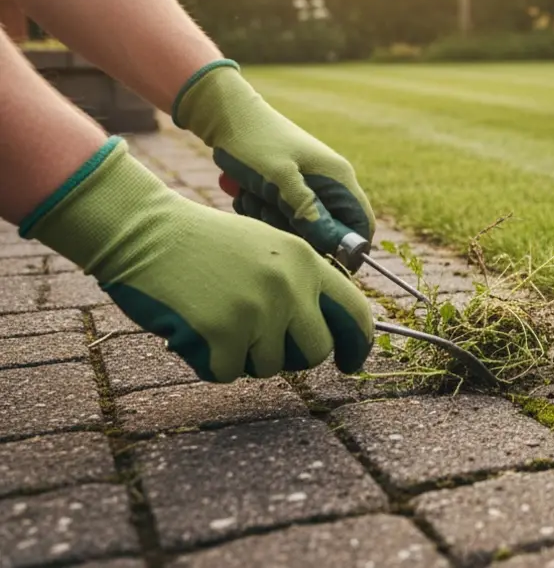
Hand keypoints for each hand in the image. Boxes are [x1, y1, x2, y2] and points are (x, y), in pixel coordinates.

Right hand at [21, 137, 373, 382]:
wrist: (144, 231)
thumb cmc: (203, 243)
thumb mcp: (267, 248)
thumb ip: (300, 283)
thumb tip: (329, 332)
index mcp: (305, 262)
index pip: (355, 312)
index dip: (358, 345)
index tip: (351, 363)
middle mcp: (289, 286)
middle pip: (315, 351)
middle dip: (291, 356)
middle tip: (257, 342)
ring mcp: (257, 310)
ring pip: (267, 366)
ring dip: (241, 354)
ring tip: (214, 316)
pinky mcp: (222, 334)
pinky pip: (227, 372)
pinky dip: (208, 359)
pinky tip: (192, 327)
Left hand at [172, 61, 374, 258]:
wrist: (225, 114)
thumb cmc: (253, 141)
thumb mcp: (279, 178)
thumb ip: (308, 210)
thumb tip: (335, 243)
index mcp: (338, 177)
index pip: (362, 224)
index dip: (347, 247)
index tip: (317, 257)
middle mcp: (329, 182)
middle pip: (328, 229)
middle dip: (297, 230)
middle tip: (268, 211)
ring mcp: (309, 183)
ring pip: (300, 223)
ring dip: (274, 219)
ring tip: (252, 196)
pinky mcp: (289, 185)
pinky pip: (282, 213)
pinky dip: (263, 209)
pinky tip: (248, 192)